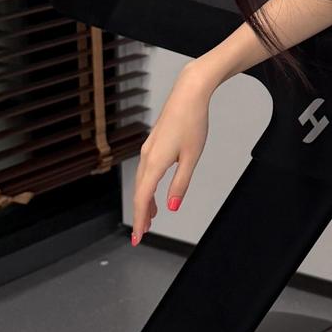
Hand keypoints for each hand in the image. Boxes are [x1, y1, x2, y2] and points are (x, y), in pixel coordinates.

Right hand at [131, 65, 212, 244]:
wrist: (189, 94)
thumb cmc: (193, 122)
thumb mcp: (192, 157)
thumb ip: (181, 183)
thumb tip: (172, 206)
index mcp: (155, 162)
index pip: (143, 198)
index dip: (140, 220)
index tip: (138, 237)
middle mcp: (147, 156)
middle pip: (139, 192)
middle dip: (141, 214)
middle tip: (142, 234)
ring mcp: (148, 149)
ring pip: (142, 181)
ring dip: (145, 201)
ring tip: (151, 218)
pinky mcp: (153, 144)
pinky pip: (146, 171)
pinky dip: (148, 187)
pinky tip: (156, 192)